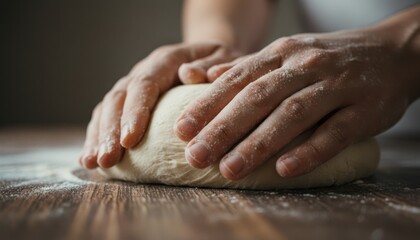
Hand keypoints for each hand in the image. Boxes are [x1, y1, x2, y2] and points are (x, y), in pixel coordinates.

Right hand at [79, 42, 241, 168]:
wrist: (210, 59)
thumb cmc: (221, 64)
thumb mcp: (226, 58)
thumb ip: (213, 66)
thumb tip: (190, 74)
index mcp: (166, 60)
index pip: (146, 84)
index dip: (135, 112)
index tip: (130, 140)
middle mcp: (144, 71)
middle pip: (120, 97)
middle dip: (111, 130)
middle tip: (107, 159)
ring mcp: (133, 86)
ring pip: (107, 108)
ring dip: (99, 136)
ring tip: (93, 162)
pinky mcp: (129, 101)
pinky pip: (107, 116)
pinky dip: (97, 136)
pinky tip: (90, 158)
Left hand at [174, 29, 418, 179]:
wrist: (392, 51)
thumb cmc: (329, 58)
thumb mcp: (287, 54)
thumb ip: (247, 67)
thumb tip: (204, 76)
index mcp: (282, 54)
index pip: (238, 79)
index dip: (207, 104)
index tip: (181, 130)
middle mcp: (306, 66)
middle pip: (259, 98)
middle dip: (223, 128)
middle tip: (195, 156)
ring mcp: (337, 86)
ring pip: (293, 115)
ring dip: (258, 143)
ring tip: (229, 169)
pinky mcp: (365, 109)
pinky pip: (335, 133)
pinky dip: (309, 151)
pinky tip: (285, 170)